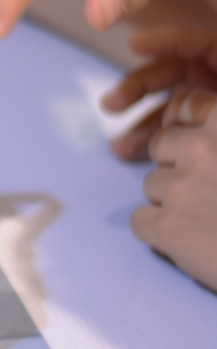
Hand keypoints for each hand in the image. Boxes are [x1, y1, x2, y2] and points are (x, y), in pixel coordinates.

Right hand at [104, 27, 216, 160]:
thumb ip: (207, 90)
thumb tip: (162, 75)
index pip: (198, 43)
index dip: (166, 41)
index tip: (133, 45)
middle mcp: (214, 84)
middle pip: (173, 72)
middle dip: (138, 87)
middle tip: (110, 105)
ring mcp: (208, 109)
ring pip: (169, 107)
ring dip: (141, 123)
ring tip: (119, 146)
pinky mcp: (200, 131)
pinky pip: (175, 132)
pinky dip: (155, 141)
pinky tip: (132, 154)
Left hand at [130, 88, 216, 291]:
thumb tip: (192, 115)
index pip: (184, 106)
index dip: (191, 131)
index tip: (203, 151)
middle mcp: (203, 146)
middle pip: (162, 145)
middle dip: (179, 166)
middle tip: (211, 192)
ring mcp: (182, 186)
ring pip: (151, 183)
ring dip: (173, 201)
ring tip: (211, 220)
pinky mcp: (167, 226)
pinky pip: (139, 220)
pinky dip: (159, 233)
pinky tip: (193, 242)